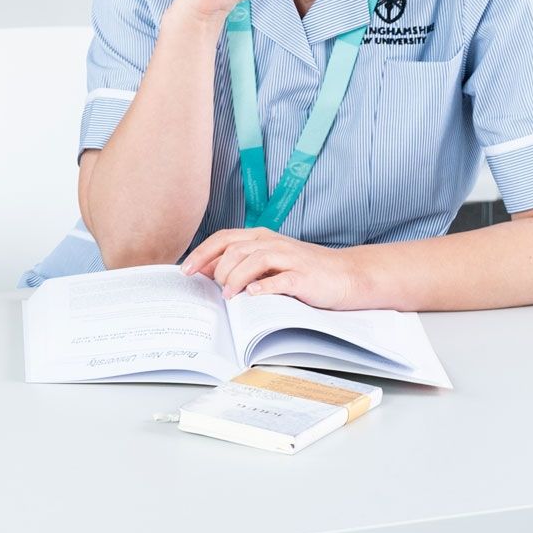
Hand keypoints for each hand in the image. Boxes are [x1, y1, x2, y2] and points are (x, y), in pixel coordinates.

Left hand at [182, 227, 368, 308]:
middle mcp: (273, 243)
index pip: (224, 238)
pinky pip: (281, 279)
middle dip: (217, 268)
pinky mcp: (305, 276)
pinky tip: (254, 294)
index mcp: (261, 237)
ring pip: (255, 260)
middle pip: (235, 248)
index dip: (202, 253)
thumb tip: (209, 272)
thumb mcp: (270, 263)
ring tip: (229, 295)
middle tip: (213, 288)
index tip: (186, 270)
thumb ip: (243, 264)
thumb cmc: (304, 270)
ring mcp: (290, 258)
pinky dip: (265, 286)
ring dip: (236, 278)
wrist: (347, 274)